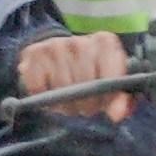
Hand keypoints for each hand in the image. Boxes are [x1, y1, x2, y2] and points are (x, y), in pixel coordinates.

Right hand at [15, 28, 134, 122]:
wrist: (58, 54)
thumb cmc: (91, 72)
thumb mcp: (111, 83)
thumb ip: (122, 100)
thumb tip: (117, 115)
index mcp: (105, 42)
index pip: (111, 77)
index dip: (108, 98)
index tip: (104, 104)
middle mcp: (79, 40)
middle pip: (85, 86)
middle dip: (86, 104)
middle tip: (85, 106)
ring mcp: (55, 45)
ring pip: (62, 89)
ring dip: (65, 104)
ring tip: (68, 101)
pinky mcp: (33, 53)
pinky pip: (39, 88)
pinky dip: (44, 98)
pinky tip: (50, 93)